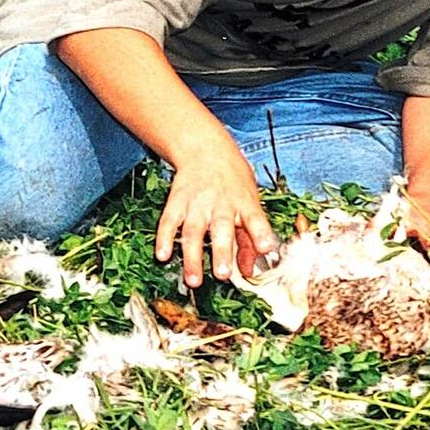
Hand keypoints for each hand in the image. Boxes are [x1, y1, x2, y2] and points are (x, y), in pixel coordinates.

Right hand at [156, 134, 278, 287]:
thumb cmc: (232, 181)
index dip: (261, 233)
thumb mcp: (249, 201)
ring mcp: (196, 203)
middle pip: (221, 228)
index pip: (256, 218)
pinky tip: (163, 255)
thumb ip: (250, 237)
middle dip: (222, 252)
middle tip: (222, 274)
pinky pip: (168, 222)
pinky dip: (164, 239)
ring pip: (193, 231)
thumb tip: (249, 271)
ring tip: (193, 280)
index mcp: (244, 202)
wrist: (204, 150)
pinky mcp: (176, 202)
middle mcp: (221, 203)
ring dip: (192, 257)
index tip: (266, 247)